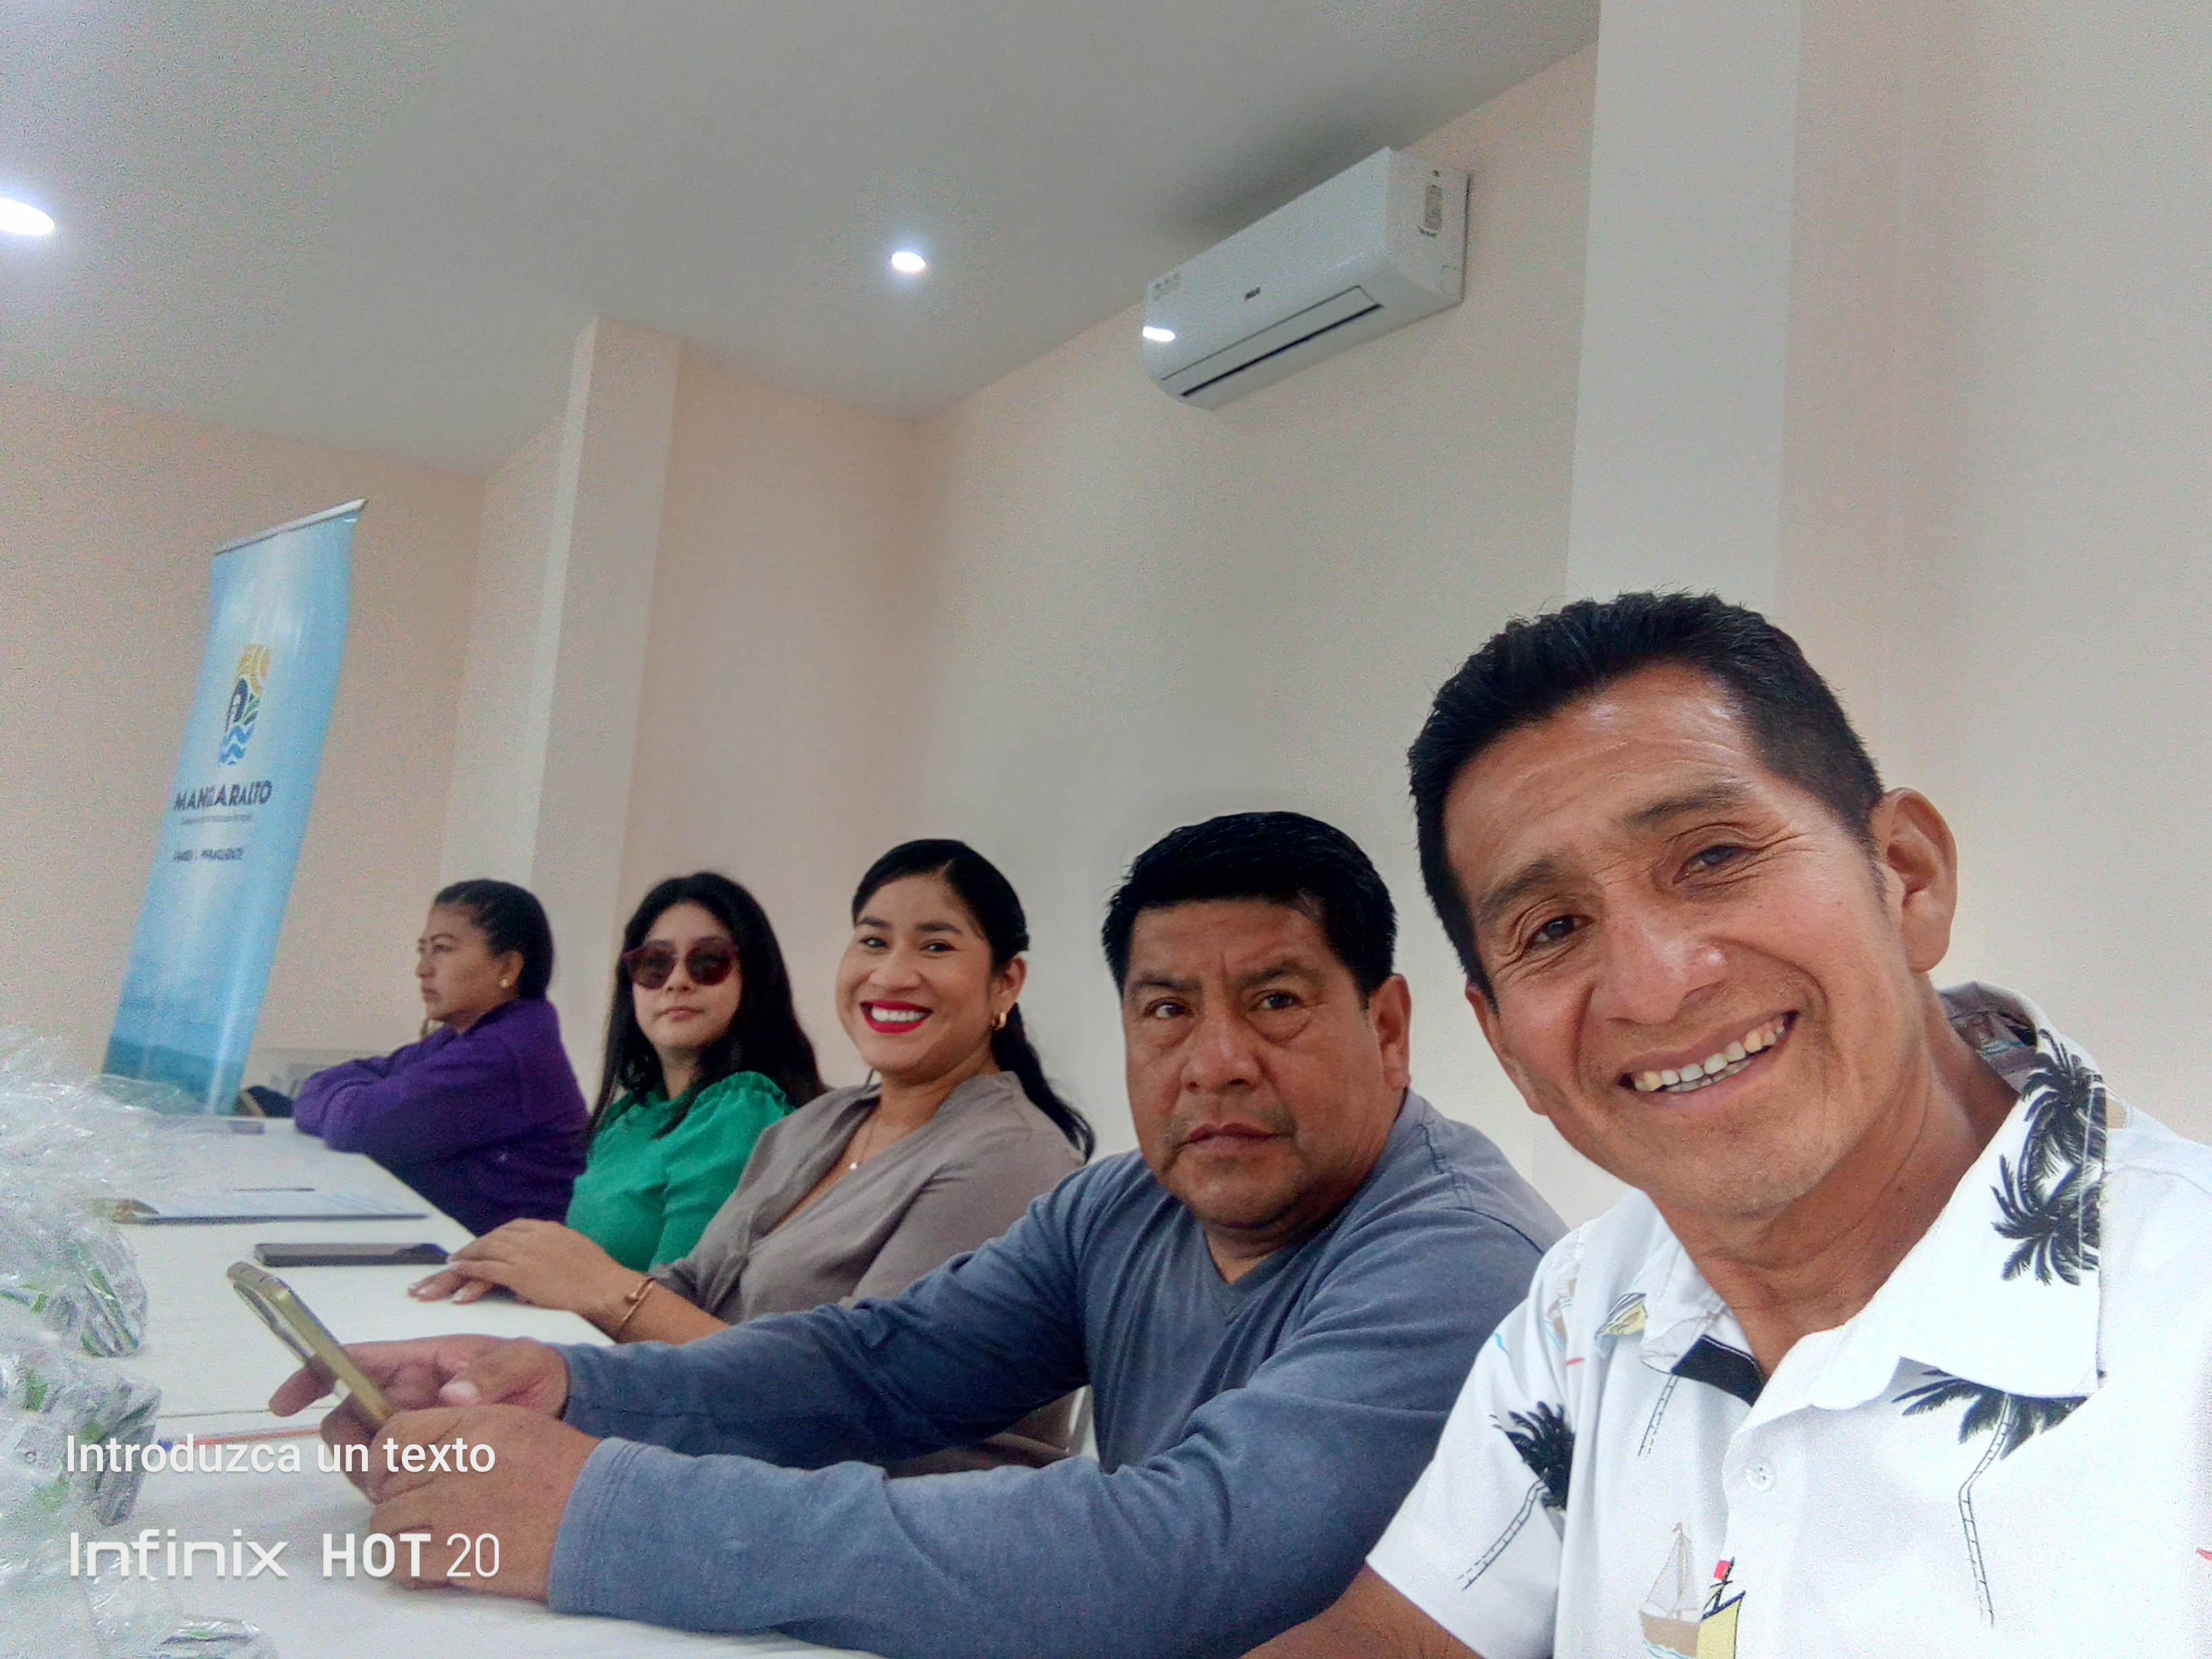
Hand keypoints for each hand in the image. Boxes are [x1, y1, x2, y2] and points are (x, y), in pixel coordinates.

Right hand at [268, 1335, 570, 1489]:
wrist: (562, 1406)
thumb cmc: (537, 1372)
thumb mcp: (523, 1362)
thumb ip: (490, 1374)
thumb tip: (451, 1395)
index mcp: (419, 1360)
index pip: (351, 1361)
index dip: (312, 1376)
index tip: (283, 1404)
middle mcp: (404, 1394)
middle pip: (346, 1419)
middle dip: (350, 1446)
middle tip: (382, 1469)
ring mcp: (410, 1428)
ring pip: (362, 1453)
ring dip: (371, 1472)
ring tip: (416, 1480)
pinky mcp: (421, 1457)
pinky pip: (386, 1475)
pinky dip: (391, 1490)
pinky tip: (422, 1496)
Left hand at [360, 1403, 598, 1600]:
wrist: (603, 1516)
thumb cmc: (569, 1473)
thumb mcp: (519, 1428)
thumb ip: (465, 1433)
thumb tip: (417, 1457)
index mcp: (474, 1424)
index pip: (396, 1435)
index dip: (380, 1460)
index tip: (385, 1477)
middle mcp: (458, 1462)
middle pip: (390, 1485)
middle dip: (398, 1503)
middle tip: (420, 1516)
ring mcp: (453, 1509)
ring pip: (386, 1524)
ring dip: (398, 1536)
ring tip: (421, 1543)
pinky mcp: (457, 1553)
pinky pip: (400, 1561)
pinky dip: (404, 1567)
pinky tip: (425, 1567)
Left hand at [410, 1220, 637, 1323]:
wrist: (608, 1288)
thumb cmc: (598, 1279)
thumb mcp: (572, 1256)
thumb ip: (550, 1258)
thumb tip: (530, 1276)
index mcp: (547, 1229)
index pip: (508, 1230)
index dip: (486, 1242)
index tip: (472, 1251)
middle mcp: (533, 1235)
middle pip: (490, 1240)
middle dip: (465, 1253)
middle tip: (444, 1265)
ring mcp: (525, 1252)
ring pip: (482, 1253)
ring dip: (458, 1264)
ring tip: (439, 1275)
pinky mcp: (521, 1272)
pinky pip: (487, 1269)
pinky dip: (468, 1271)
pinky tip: (453, 1274)